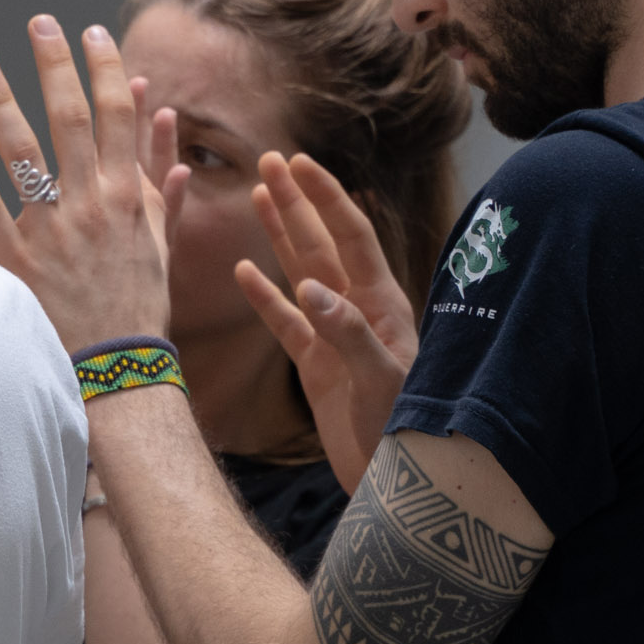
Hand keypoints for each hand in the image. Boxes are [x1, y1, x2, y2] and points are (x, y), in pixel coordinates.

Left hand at [0, 15, 175, 353]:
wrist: (115, 366)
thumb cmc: (137, 302)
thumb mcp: (158, 236)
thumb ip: (157, 174)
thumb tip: (161, 117)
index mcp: (128, 195)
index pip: (117, 116)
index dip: (105, 69)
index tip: (92, 32)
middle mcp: (91, 204)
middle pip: (69, 117)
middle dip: (53, 65)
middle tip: (37, 23)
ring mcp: (51, 229)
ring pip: (22, 150)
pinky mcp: (16, 256)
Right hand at [228, 153, 420, 491]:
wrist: (396, 483)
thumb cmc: (401, 431)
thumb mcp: (380, 381)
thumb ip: (347, 333)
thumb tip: (309, 288)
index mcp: (381, 305)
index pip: (351, 237)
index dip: (325, 198)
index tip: (300, 165)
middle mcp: (358, 313)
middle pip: (322, 244)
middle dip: (296, 202)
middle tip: (269, 161)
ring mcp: (335, 337)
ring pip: (301, 273)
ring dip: (280, 235)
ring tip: (256, 196)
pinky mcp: (316, 367)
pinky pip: (284, 323)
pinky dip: (264, 297)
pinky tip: (243, 272)